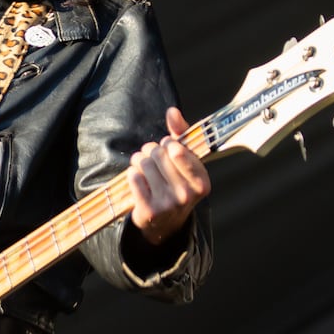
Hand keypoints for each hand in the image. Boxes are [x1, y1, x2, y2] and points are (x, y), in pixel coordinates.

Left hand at [126, 106, 210, 245]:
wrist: (164, 222)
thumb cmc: (175, 183)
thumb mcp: (185, 160)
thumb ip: (180, 133)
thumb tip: (172, 111)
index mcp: (202, 182)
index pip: (177, 150)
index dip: (168, 145)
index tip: (169, 150)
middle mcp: (187, 194)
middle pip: (158, 154)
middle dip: (152, 152)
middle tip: (153, 159)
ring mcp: (168, 203)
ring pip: (144, 163)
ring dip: (139, 161)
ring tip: (144, 168)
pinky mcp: (149, 210)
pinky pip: (133, 177)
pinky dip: (132, 174)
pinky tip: (137, 180)